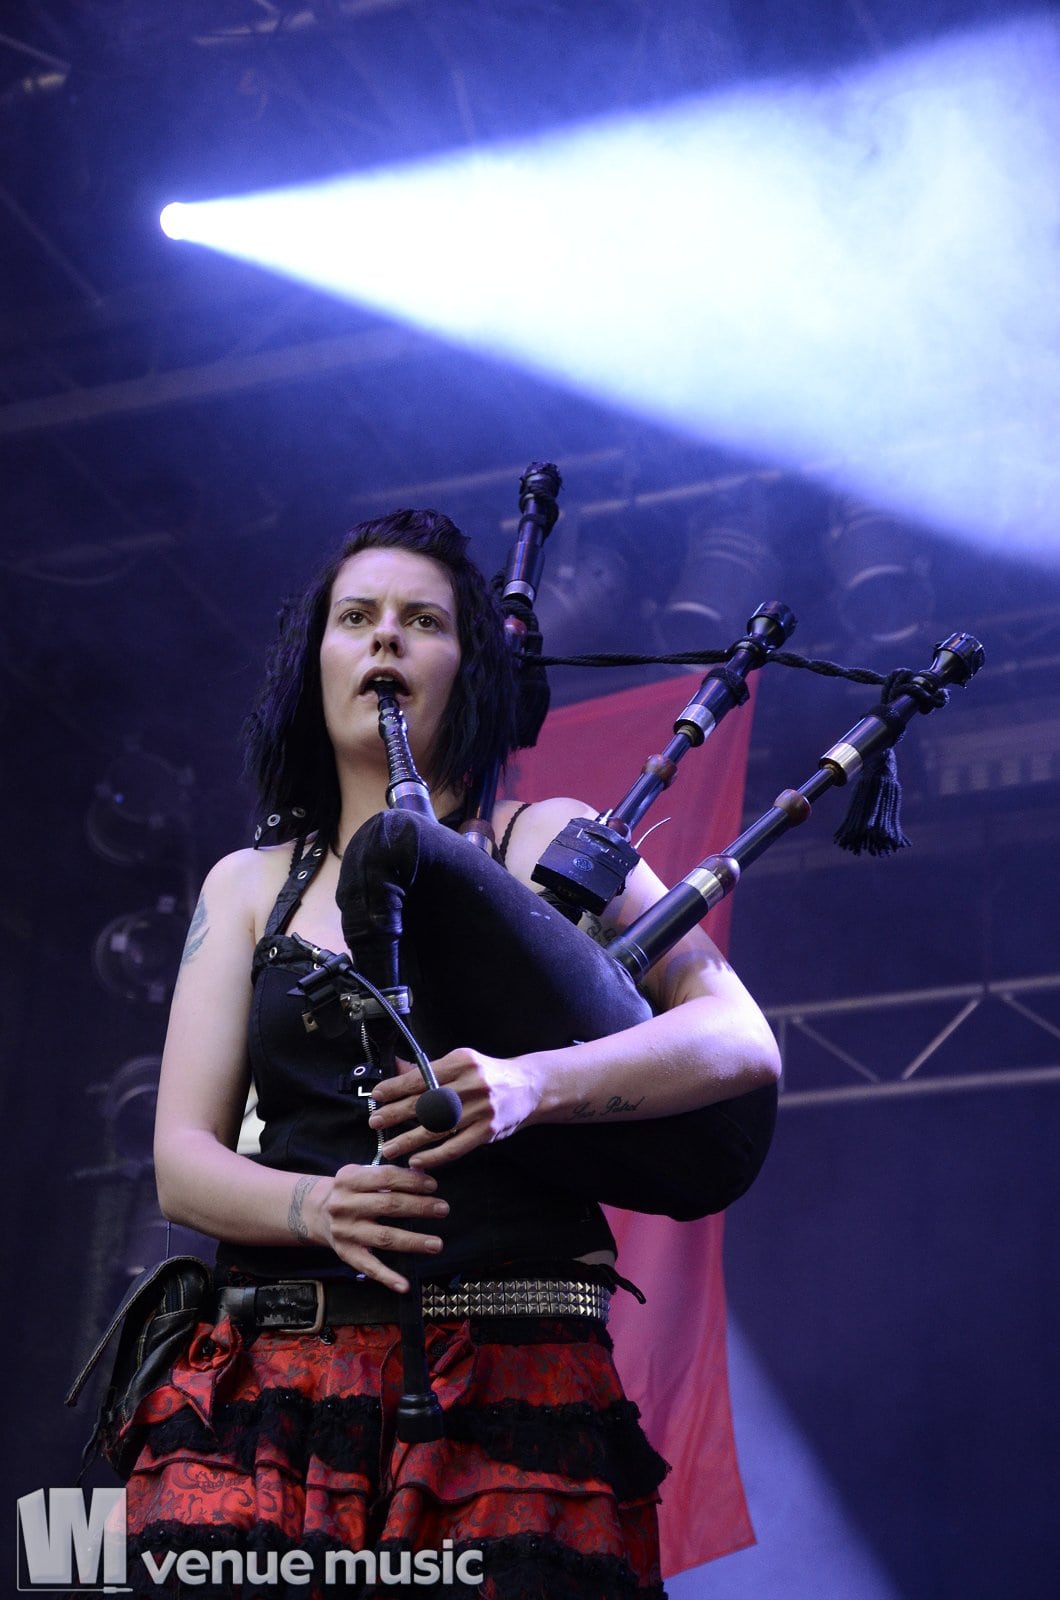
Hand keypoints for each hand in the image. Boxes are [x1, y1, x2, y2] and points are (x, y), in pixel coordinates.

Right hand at [310, 1163, 449, 1291]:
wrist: (316, 1212)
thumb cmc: (351, 1191)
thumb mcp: (361, 1175)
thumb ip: (388, 1175)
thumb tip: (423, 1176)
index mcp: (349, 1179)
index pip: (385, 1177)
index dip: (411, 1181)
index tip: (433, 1185)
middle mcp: (344, 1205)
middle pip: (388, 1206)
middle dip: (419, 1207)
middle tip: (443, 1209)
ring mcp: (344, 1231)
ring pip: (384, 1237)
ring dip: (413, 1241)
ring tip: (437, 1244)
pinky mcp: (345, 1253)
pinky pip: (369, 1267)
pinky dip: (387, 1278)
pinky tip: (405, 1285)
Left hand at [369, 1049, 540, 1168]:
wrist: (530, 1087)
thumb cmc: (489, 1075)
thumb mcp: (463, 1062)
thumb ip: (430, 1069)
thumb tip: (397, 1067)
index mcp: (462, 1062)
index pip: (421, 1076)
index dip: (396, 1087)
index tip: (377, 1096)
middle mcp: (472, 1084)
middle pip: (425, 1102)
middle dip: (396, 1114)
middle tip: (375, 1123)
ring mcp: (481, 1109)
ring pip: (437, 1128)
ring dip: (409, 1140)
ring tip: (388, 1147)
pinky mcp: (488, 1131)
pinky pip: (456, 1147)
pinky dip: (434, 1156)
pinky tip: (417, 1161)